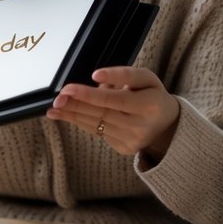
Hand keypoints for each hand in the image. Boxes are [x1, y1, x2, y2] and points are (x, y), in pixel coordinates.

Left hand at [47, 66, 179, 159]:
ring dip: (72, 115)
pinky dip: (81, 122)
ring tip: (54, 108)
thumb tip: (97, 77)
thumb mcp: (147, 78)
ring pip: (96, 124)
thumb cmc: (153, 95)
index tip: (69, 88)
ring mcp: (131, 140)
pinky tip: (66, 115)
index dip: (90, 94)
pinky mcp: (124, 148)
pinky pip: (98, 133)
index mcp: (149, 105)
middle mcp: (140, 126)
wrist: (168, 125)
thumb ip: (124, 74)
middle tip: (57, 97)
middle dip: (75, 104)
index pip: (114, 99)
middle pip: (101, 113)